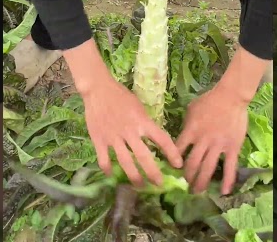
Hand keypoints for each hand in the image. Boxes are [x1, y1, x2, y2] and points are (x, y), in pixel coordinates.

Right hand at [63, 39, 182, 186]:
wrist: (98, 89)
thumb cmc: (121, 96)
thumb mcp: (139, 106)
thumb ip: (145, 123)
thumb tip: (154, 139)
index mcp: (142, 121)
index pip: (162, 139)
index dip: (172, 153)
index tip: (178, 165)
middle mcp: (130, 131)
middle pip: (144, 157)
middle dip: (153, 173)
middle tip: (159, 184)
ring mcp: (113, 137)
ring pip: (126, 162)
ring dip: (134, 177)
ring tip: (140, 186)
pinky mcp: (99, 140)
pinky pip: (104, 159)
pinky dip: (108, 169)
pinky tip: (112, 175)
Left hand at [176, 46, 268, 194]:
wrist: (230, 97)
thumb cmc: (209, 100)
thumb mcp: (190, 109)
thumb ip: (186, 125)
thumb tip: (181, 135)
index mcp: (191, 131)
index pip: (178, 150)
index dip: (173, 162)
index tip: (171, 171)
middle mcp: (202, 141)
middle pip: (192, 164)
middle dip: (187, 177)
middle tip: (185, 186)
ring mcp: (218, 146)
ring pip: (208, 169)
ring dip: (201, 182)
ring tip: (197, 192)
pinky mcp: (232, 148)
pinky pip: (229, 167)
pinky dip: (226, 181)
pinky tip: (223, 192)